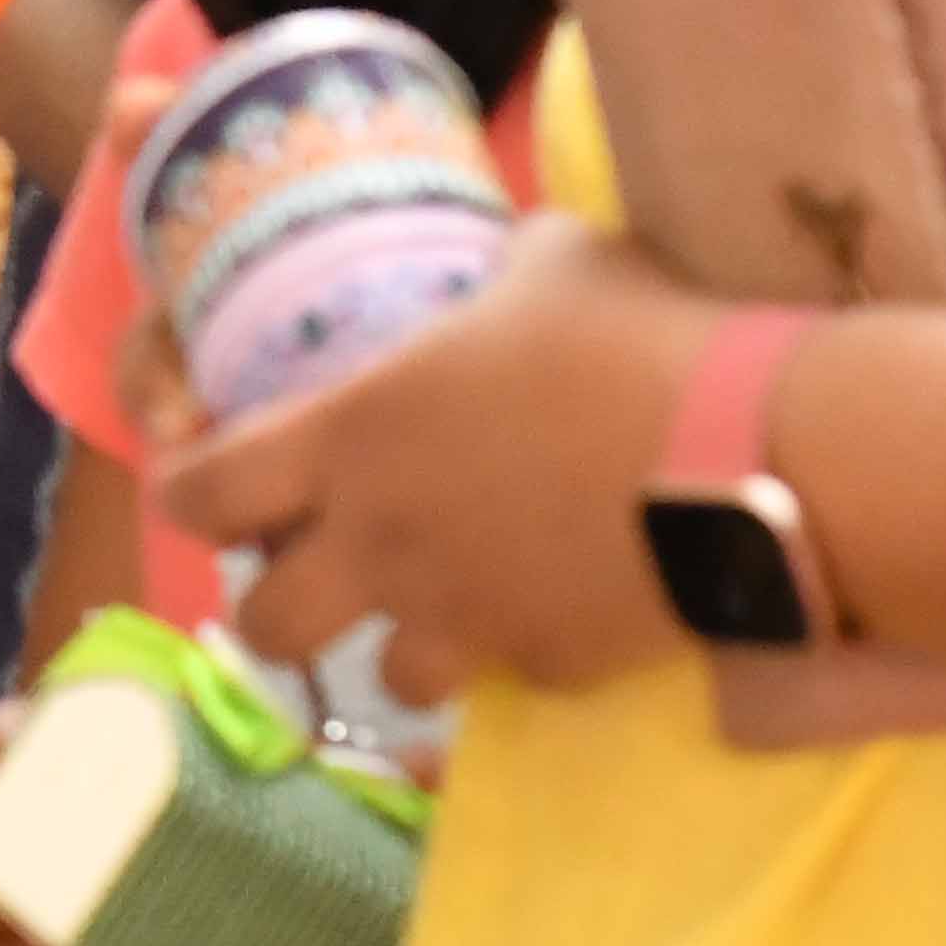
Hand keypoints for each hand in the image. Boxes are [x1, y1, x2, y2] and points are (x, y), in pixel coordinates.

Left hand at [149, 212, 728, 707]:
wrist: (757, 456)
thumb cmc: (634, 339)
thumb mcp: (552, 264)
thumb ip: (499, 278)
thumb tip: (511, 268)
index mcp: (351, 438)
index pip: (203, 493)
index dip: (187, 494)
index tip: (202, 487)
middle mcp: (382, 544)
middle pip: (266, 624)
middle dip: (279, 605)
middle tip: (320, 572)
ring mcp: (462, 618)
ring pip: (386, 681)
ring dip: (403, 647)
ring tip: (444, 607)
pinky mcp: (545, 667)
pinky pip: (507, 675)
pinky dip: (519, 651)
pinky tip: (558, 608)